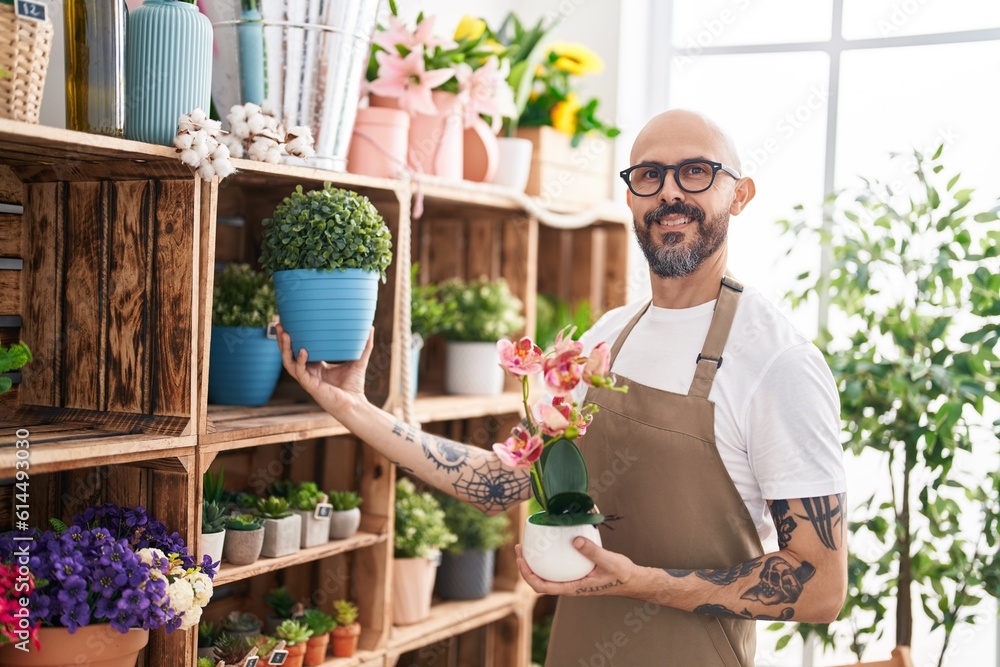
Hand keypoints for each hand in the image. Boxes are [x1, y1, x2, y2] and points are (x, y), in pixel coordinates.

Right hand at [277, 323, 372, 416]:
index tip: (289, 322)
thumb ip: (364, 344)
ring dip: (285, 349)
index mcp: (315, 366)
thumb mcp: (358, 360)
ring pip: (288, 363)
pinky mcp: (310, 386)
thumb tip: (370, 327)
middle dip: (282, 340)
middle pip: (288, 354)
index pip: (298, 349)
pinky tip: (303, 351)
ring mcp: (307, 379)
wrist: (355, 403)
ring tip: (285, 334)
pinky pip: (300, 372)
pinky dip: (300, 361)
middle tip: (279, 324)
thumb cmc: (354, 385)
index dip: (292, 338)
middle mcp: (308, 371)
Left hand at [515, 538, 638, 596]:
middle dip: (525, 566)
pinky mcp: (575, 574)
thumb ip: (592, 551)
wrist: (632, 580)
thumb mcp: (608, 561)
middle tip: (520, 548)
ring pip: (546, 575)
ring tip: (528, 546)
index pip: (542, 586)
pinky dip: (547, 559)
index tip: (521, 559)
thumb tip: (575, 540)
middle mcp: (569, 586)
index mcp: (573, 588)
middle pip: (539, 581)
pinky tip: (549, 545)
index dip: (527, 574)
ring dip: (534, 563)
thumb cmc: (621, 575)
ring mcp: (571, 580)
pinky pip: (556, 569)